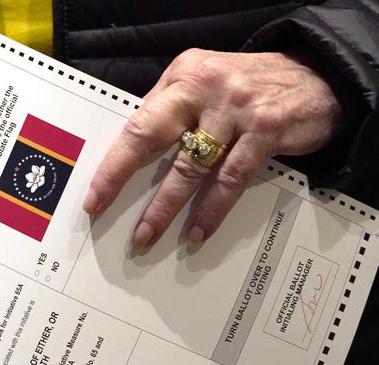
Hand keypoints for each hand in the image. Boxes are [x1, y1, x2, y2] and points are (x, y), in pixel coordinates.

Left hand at [83, 49, 341, 245]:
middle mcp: (204, 87)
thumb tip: (134, 153)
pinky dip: (213, 209)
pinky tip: (199, 230)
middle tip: (104, 211)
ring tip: (149, 234)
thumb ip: (173, 110)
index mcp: (183, 76)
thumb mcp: (206, 82)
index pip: (138, 122)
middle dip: (123, 178)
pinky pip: (231, 179)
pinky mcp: (265, 129)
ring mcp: (235, 108)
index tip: (96, 195)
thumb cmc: (252, 86)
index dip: (114, 163)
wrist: (321, 77)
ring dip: (166, 206)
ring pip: (190, 167)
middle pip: (152, 137)